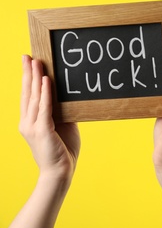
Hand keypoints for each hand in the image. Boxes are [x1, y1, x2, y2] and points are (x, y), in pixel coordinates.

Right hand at [19, 55, 79, 180]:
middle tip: (27, 55)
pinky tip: (45, 80)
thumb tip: (68, 96)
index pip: (28, 96)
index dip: (28, 79)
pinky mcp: (42, 131)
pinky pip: (44, 108)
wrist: (61, 171)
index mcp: (31, 121)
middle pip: (27, 93)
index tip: (29, 62)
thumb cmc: (63, 149)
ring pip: (33, 97)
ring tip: (36, 62)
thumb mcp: (63, 125)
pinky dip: (45, 93)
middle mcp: (27, 122)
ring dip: (35, 77)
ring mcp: (32, 126)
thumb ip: (62, 111)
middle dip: (27, 72)